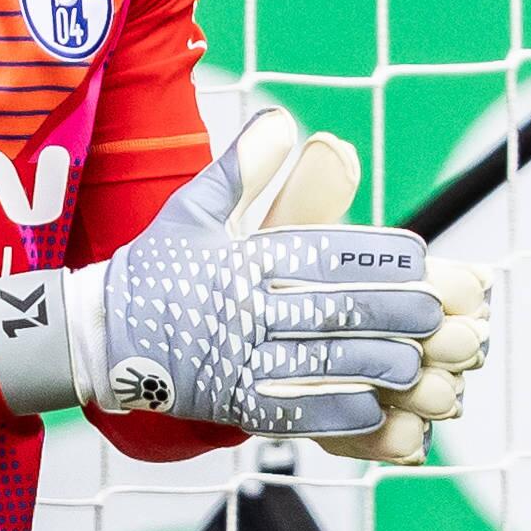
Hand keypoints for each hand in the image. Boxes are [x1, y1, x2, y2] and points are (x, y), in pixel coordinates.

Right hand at [0, 110, 475, 455]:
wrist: (94, 336)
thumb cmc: (149, 271)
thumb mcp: (190, 211)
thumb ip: (241, 169)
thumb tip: (281, 120)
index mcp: (239, 258)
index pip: (322, 252)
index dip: (376, 256)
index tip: (418, 258)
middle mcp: (242, 307)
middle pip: (336, 309)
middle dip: (394, 313)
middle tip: (436, 314)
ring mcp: (236, 358)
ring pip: (324, 362)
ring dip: (378, 364)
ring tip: (416, 363)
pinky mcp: (229, 403)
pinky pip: (295, 409)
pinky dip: (338, 410)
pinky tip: (374, 407)